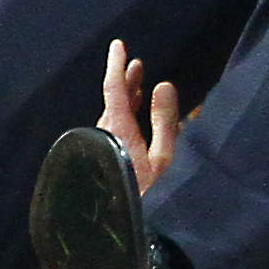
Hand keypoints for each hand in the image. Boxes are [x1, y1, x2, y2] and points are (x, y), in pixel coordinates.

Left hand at [101, 39, 182, 195]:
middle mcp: (105, 132)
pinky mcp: (106, 153)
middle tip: (137, 64)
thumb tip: (164, 85)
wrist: (117, 223)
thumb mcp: (162, 156)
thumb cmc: (145, 191)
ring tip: (139, 84)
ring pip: (114, 112)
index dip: (117, 65)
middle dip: (125, 79)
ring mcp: (104, 143)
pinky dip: (126, 112)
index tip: (119, 45)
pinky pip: (115, 125)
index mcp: (118, 128)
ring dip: (127, 96)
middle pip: (114, 98)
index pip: (114, 89)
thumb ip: (164, 120)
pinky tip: (135, 114)